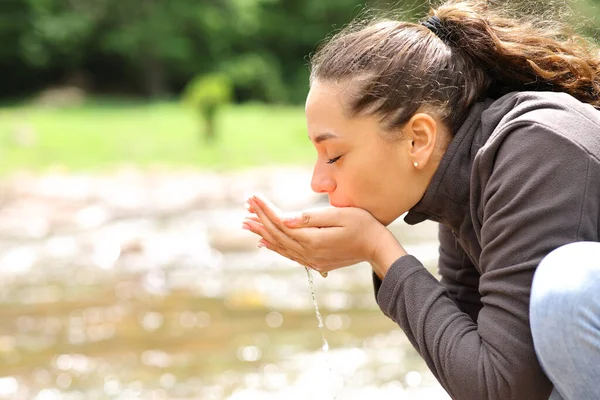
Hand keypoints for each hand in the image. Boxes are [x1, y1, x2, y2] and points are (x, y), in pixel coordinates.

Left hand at [242, 194, 406, 277]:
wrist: (378, 248)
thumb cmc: (363, 226)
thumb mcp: (340, 215)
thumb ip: (311, 217)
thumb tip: (284, 218)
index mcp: (312, 239)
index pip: (281, 222)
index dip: (266, 209)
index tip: (253, 196)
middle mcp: (308, 252)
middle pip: (276, 234)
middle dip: (260, 218)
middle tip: (245, 206)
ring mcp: (311, 259)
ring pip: (280, 245)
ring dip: (262, 233)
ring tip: (247, 223)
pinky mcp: (316, 261)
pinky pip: (289, 254)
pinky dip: (274, 246)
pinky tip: (265, 242)